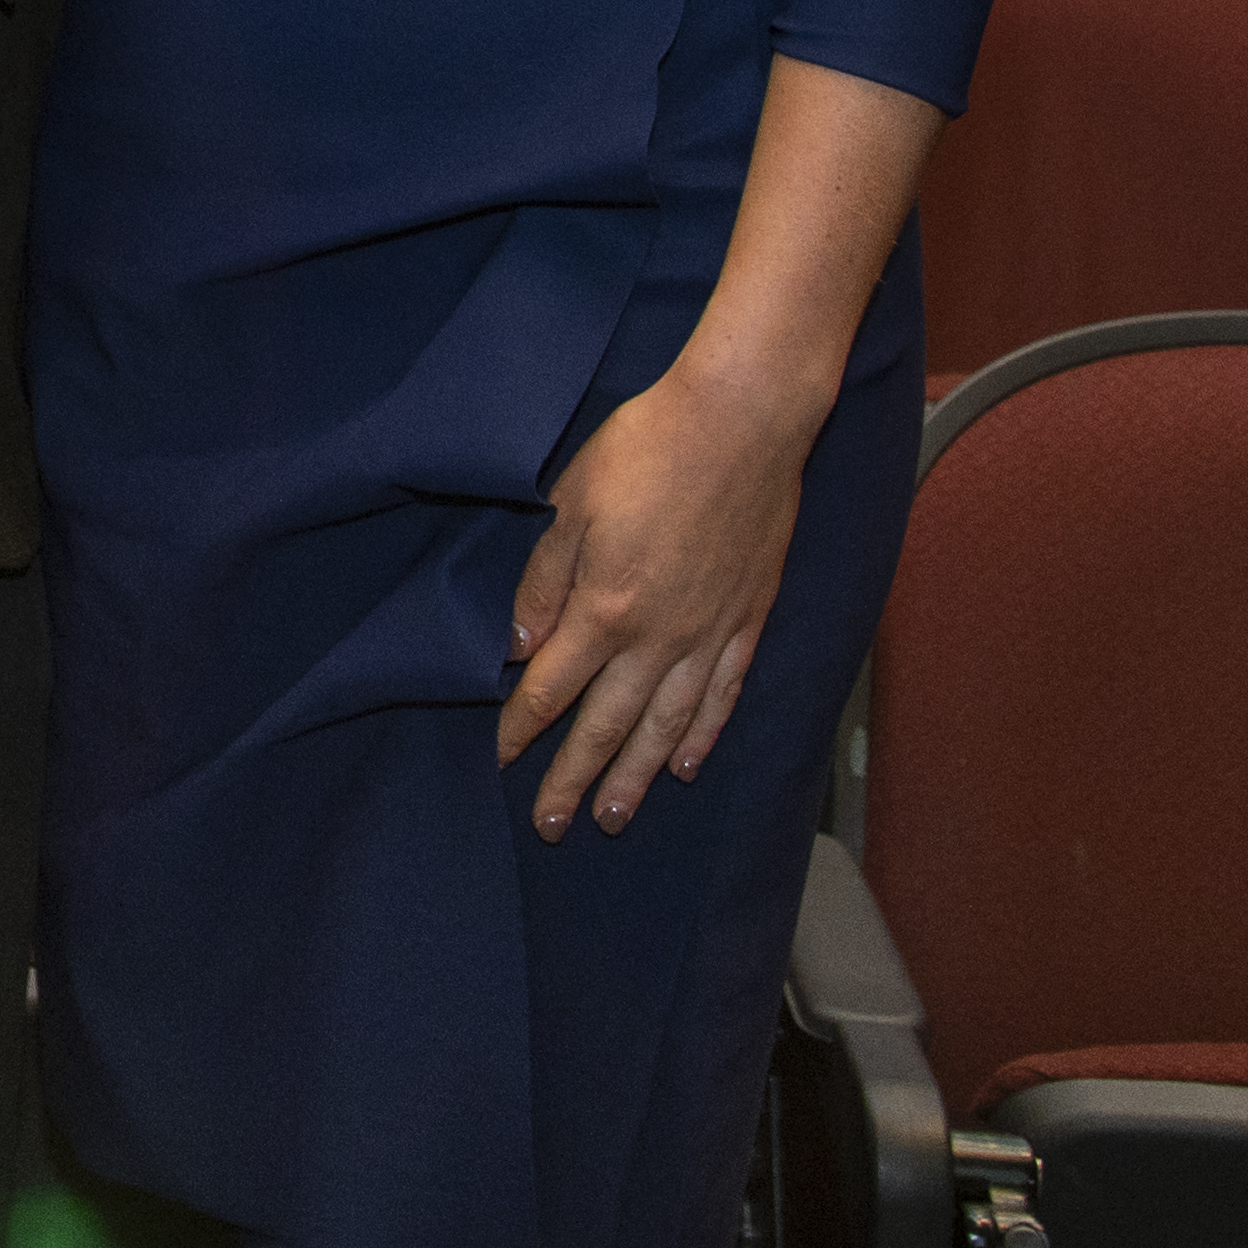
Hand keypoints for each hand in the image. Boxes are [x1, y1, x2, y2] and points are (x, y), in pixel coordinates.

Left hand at [496, 354, 820, 841]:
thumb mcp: (571, 502)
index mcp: (607, 606)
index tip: (499, 764)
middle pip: (607, 724)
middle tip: (552, 826)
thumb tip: (519, 650)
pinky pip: (723, 693)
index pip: (551, 688)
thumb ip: (543, 579)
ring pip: (667, 725)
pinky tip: (686, 763)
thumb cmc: (647, 448)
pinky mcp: (748, 619)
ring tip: (614, 815)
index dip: (521, 729)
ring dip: (637, 776)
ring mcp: (709, 632)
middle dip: (574, 778)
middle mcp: (660, 636)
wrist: (742, 422)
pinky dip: (703, 734)